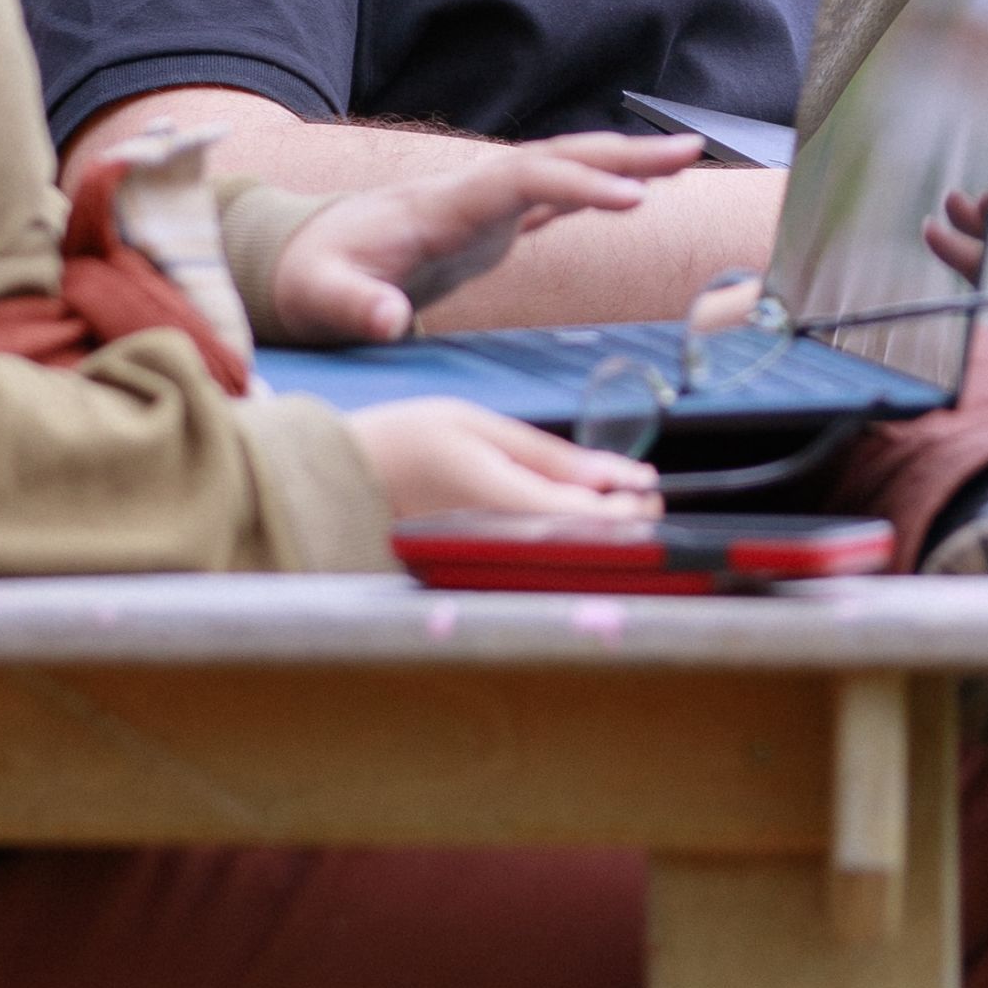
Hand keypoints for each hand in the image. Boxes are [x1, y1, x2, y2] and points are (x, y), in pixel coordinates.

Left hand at [264, 130, 703, 344]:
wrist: (302, 257)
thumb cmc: (312, 277)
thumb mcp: (321, 296)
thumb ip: (354, 304)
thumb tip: (386, 318)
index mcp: (442, 205)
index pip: (522, 179)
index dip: (578, 183)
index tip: (632, 197)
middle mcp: (470, 193)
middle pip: (557, 156)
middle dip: (623, 151)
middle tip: (690, 148)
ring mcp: (482, 205)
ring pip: (563, 169)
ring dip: (622, 161)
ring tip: (687, 157)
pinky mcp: (488, 224)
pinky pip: (555, 196)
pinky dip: (598, 189)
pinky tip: (637, 191)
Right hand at [347, 403, 664, 529]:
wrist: (339, 477)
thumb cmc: (407, 441)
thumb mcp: (479, 427)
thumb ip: (546, 455)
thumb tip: (611, 475)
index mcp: (493, 496)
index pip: (580, 518)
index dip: (625, 509)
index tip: (648, 487)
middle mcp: (490, 536)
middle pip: (576, 545)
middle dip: (621, 522)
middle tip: (645, 496)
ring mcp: (481, 555)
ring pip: (558, 554)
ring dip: (596, 530)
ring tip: (620, 503)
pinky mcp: (474, 561)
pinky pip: (532, 554)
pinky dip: (563, 536)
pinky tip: (574, 516)